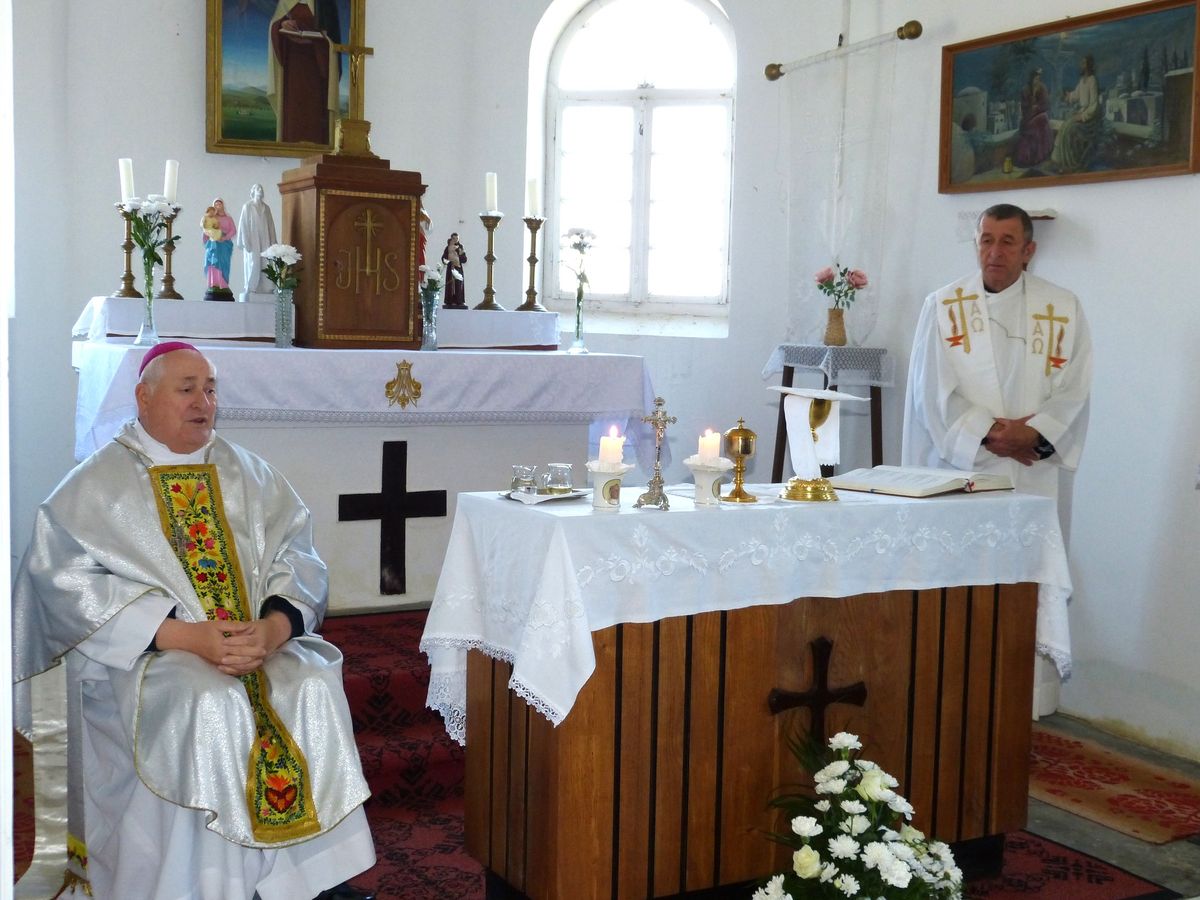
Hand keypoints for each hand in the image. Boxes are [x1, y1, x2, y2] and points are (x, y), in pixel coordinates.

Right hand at [155, 612, 293, 676]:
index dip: (254, 649)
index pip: (241, 649)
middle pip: (240, 659)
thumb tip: (248, 626)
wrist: (185, 639)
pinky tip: (246, 667)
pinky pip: (229, 669)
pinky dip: (238, 669)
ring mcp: (217, 662)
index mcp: (222, 646)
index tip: (264, 648)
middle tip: (265, 655)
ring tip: (259, 662)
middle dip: (254, 658)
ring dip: (248, 665)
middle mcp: (220, 656)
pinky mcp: (215, 664)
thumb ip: (234, 626)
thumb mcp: (218, 624)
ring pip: (236, 667)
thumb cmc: (202, 629)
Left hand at [983, 415, 1039, 466]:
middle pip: (989, 446)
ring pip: (995, 452)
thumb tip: (993, 419)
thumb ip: (1001, 421)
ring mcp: (1007, 451)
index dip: (986, 434)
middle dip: (988, 442)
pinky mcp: (1012, 454)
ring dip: (992, 448)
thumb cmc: (1025, 428)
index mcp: (1001, 437)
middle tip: (987, 439)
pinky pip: (1003, 455)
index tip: (986, 432)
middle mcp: (1002, 446)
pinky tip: (999, 452)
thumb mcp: (1012, 422)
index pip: (989, 436)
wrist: (1037, 437)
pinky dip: (1000, 453)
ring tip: (991, 445)